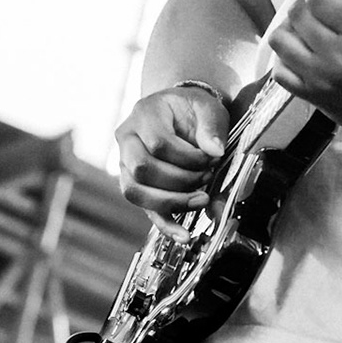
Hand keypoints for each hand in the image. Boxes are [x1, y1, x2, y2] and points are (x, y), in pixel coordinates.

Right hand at [115, 84, 228, 237]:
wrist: (181, 112)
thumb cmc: (192, 109)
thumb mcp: (207, 107)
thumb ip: (212, 127)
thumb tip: (216, 151)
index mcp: (144, 114)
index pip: (158, 144)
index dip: (187, 157)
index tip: (211, 159)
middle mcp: (127, 139)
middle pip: (142, 170)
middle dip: (180, 180)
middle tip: (207, 177)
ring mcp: (125, 164)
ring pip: (136, 192)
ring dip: (172, 201)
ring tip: (202, 199)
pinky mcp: (135, 184)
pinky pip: (144, 209)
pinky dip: (165, 224)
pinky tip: (184, 235)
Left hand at [268, 0, 341, 151]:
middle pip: (298, 15)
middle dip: (310, 3)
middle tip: (328, 8)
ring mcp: (326, 82)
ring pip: (282, 42)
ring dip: (294, 28)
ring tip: (314, 28)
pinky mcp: (319, 101)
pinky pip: (281, 73)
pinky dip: (288, 58)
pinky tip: (307, 53)